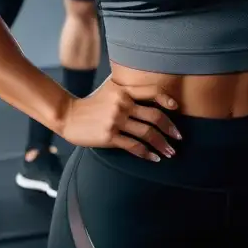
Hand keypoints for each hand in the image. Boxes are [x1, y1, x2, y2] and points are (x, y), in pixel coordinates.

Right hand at [59, 77, 182, 161]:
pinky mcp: (109, 136)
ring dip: (162, 144)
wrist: (68, 115)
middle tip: (179, 137)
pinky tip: (154, 158)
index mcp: (123, 90)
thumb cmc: (93, 103)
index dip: (166, 99)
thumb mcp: (110, 89)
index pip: (151, 92)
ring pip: (147, 133)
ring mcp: (115, 120)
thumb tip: (152, 94)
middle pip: (154, 116)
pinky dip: (147, 153)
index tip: (176, 108)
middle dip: (170, 129)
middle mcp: (122, 104)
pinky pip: (133, 146)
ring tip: (171, 152)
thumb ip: (129, 89)